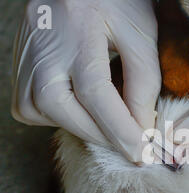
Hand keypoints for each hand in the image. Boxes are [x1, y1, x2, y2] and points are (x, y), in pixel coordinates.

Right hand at [12, 0, 160, 161]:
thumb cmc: (115, 2)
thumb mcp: (140, 33)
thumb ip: (143, 81)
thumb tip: (141, 128)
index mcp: (75, 27)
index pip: (95, 91)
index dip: (120, 128)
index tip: (142, 154)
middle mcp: (41, 46)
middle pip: (67, 110)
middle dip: (104, 136)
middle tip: (132, 145)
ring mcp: (24, 59)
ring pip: (48, 115)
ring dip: (85, 128)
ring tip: (111, 123)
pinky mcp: (18, 71)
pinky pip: (34, 110)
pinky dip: (64, 118)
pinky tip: (84, 109)